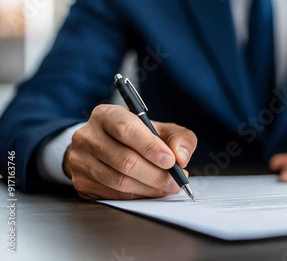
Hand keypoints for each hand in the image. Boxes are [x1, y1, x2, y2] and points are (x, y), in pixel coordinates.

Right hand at [64, 104, 196, 199]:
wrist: (103, 149)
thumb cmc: (137, 137)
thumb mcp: (161, 129)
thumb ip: (179, 138)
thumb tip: (181, 157)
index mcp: (106, 115)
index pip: (126, 129)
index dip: (150, 147)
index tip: (170, 161)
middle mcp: (88, 136)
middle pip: (124, 160)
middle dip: (156, 174)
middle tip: (175, 181)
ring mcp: (80, 160)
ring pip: (119, 181)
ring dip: (149, 188)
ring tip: (167, 187)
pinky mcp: (81, 182)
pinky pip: (113, 194)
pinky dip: (137, 196)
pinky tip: (150, 191)